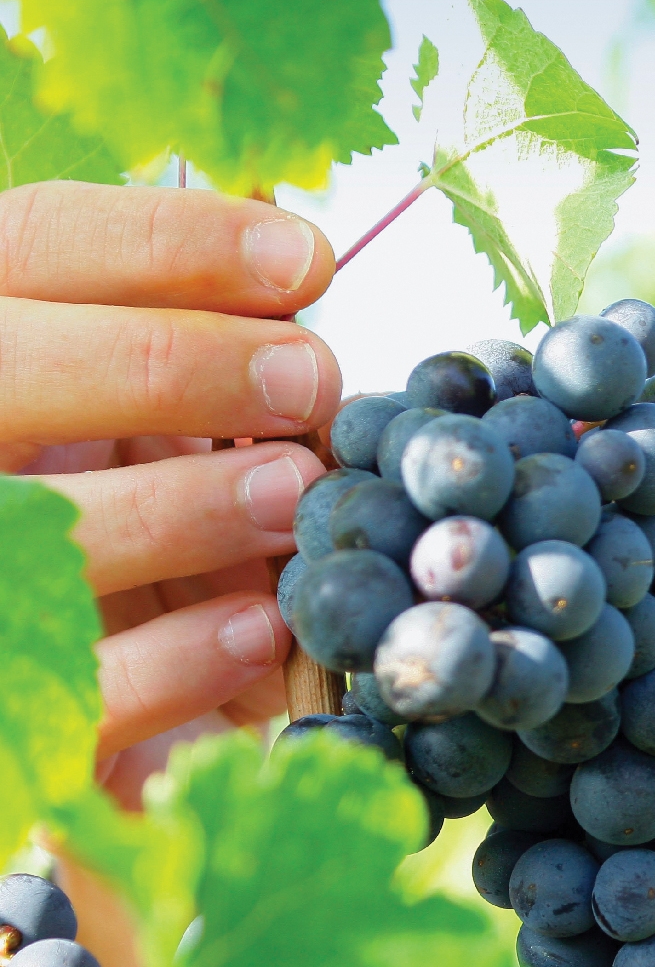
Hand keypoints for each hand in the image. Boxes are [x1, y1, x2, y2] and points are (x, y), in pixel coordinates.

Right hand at [1, 180, 341, 805]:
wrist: (102, 703)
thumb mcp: (154, 426)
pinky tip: (261, 627)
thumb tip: (301, 272)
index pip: (31, 242)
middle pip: (6, 365)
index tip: (307, 260)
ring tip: (294, 496)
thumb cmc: (141, 537)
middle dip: (170, 363)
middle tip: (311, 379)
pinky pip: (69, 690)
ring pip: (27, 530)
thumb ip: (193, 351)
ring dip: (179, 507)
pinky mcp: (0, 724)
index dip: (168, 241)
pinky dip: (170, 661)